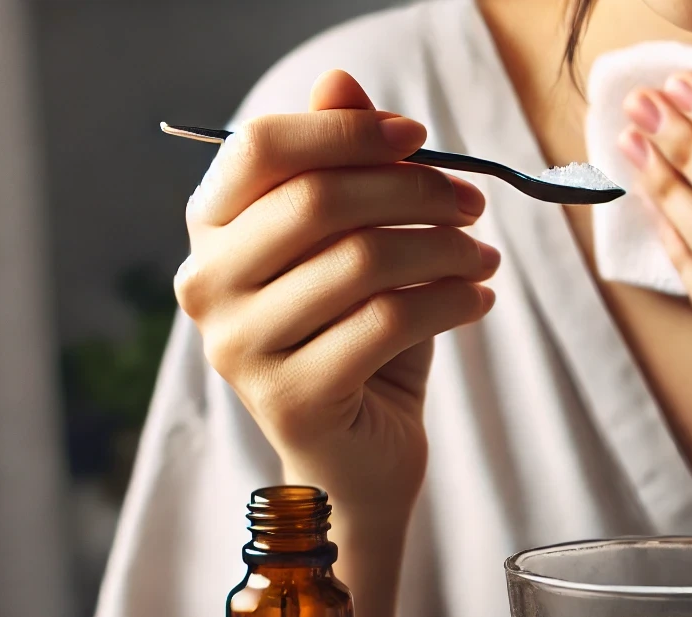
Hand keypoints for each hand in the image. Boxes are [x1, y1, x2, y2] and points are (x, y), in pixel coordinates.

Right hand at [176, 69, 498, 507]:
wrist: (358, 461)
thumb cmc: (358, 342)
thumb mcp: (354, 247)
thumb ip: (342, 167)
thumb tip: (340, 81)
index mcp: (211, 231)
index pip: (260, 147)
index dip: (347, 132)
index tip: (420, 138)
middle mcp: (206, 285)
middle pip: (318, 200)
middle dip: (414, 191)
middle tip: (474, 204)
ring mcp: (240, 346)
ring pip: (361, 262)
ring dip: (443, 249)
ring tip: (484, 258)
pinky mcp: (291, 399)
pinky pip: (386, 324)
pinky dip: (448, 302)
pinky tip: (478, 299)